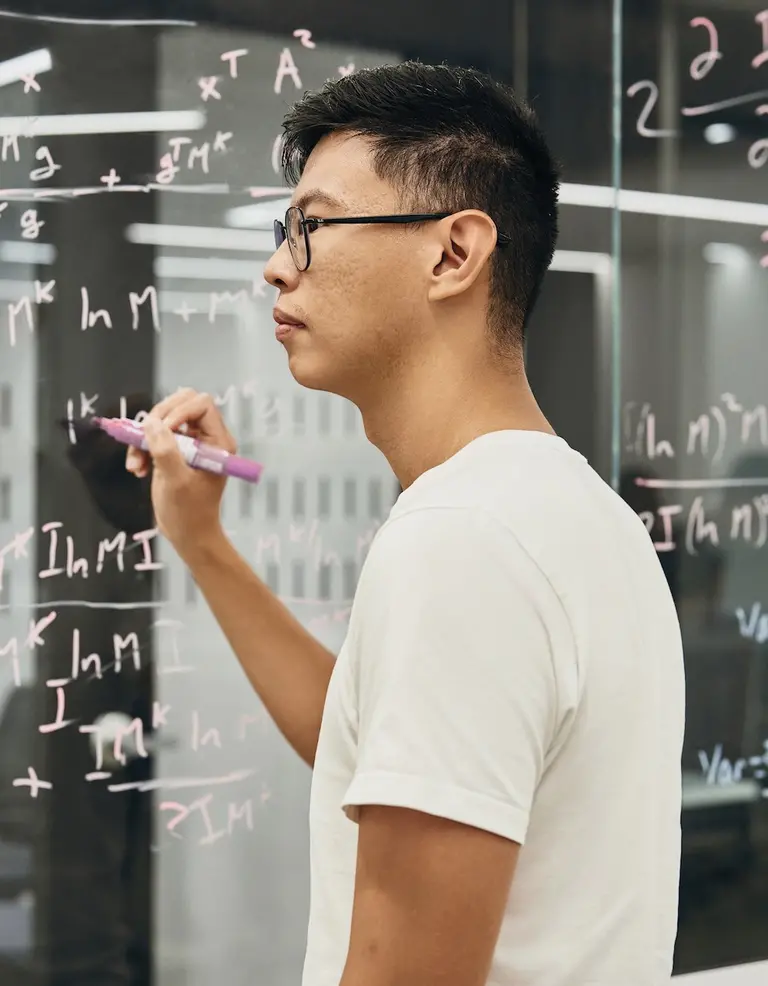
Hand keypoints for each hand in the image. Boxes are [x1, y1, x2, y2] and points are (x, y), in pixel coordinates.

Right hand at [125, 388, 235, 553]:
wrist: (188, 535)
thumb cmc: (189, 513)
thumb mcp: (176, 481)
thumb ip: (165, 450)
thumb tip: (151, 422)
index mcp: (218, 442)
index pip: (201, 404)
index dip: (179, 411)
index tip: (163, 431)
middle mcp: (206, 438)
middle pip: (181, 404)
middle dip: (158, 419)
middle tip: (144, 438)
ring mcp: (189, 444)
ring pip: (164, 419)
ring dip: (144, 437)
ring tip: (136, 464)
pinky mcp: (174, 452)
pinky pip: (155, 436)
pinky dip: (141, 448)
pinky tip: (137, 469)